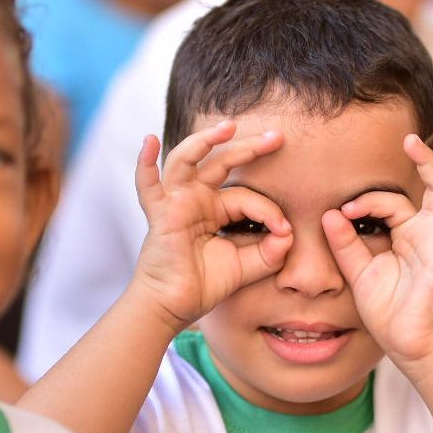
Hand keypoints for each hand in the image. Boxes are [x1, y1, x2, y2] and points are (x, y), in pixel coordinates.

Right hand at [133, 120, 291, 331]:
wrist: (175, 305)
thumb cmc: (206, 284)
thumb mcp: (248, 265)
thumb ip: (271, 251)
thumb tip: (288, 232)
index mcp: (217, 209)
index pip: (247, 197)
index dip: (269, 210)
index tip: (285, 231)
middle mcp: (197, 199)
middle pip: (222, 164)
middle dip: (250, 148)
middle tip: (279, 137)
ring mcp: (177, 202)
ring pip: (189, 160)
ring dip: (206, 141)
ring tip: (229, 127)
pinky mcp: (161, 214)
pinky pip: (147, 185)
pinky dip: (144, 163)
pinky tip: (149, 141)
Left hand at [322, 134, 432, 367]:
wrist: (404, 343)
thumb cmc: (386, 308)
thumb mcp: (358, 271)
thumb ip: (344, 243)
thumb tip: (329, 213)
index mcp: (407, 232)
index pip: (389, 202)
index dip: (365, 202)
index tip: (342, 212)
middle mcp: (430, 233)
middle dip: (426, 163)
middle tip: (409, 139)